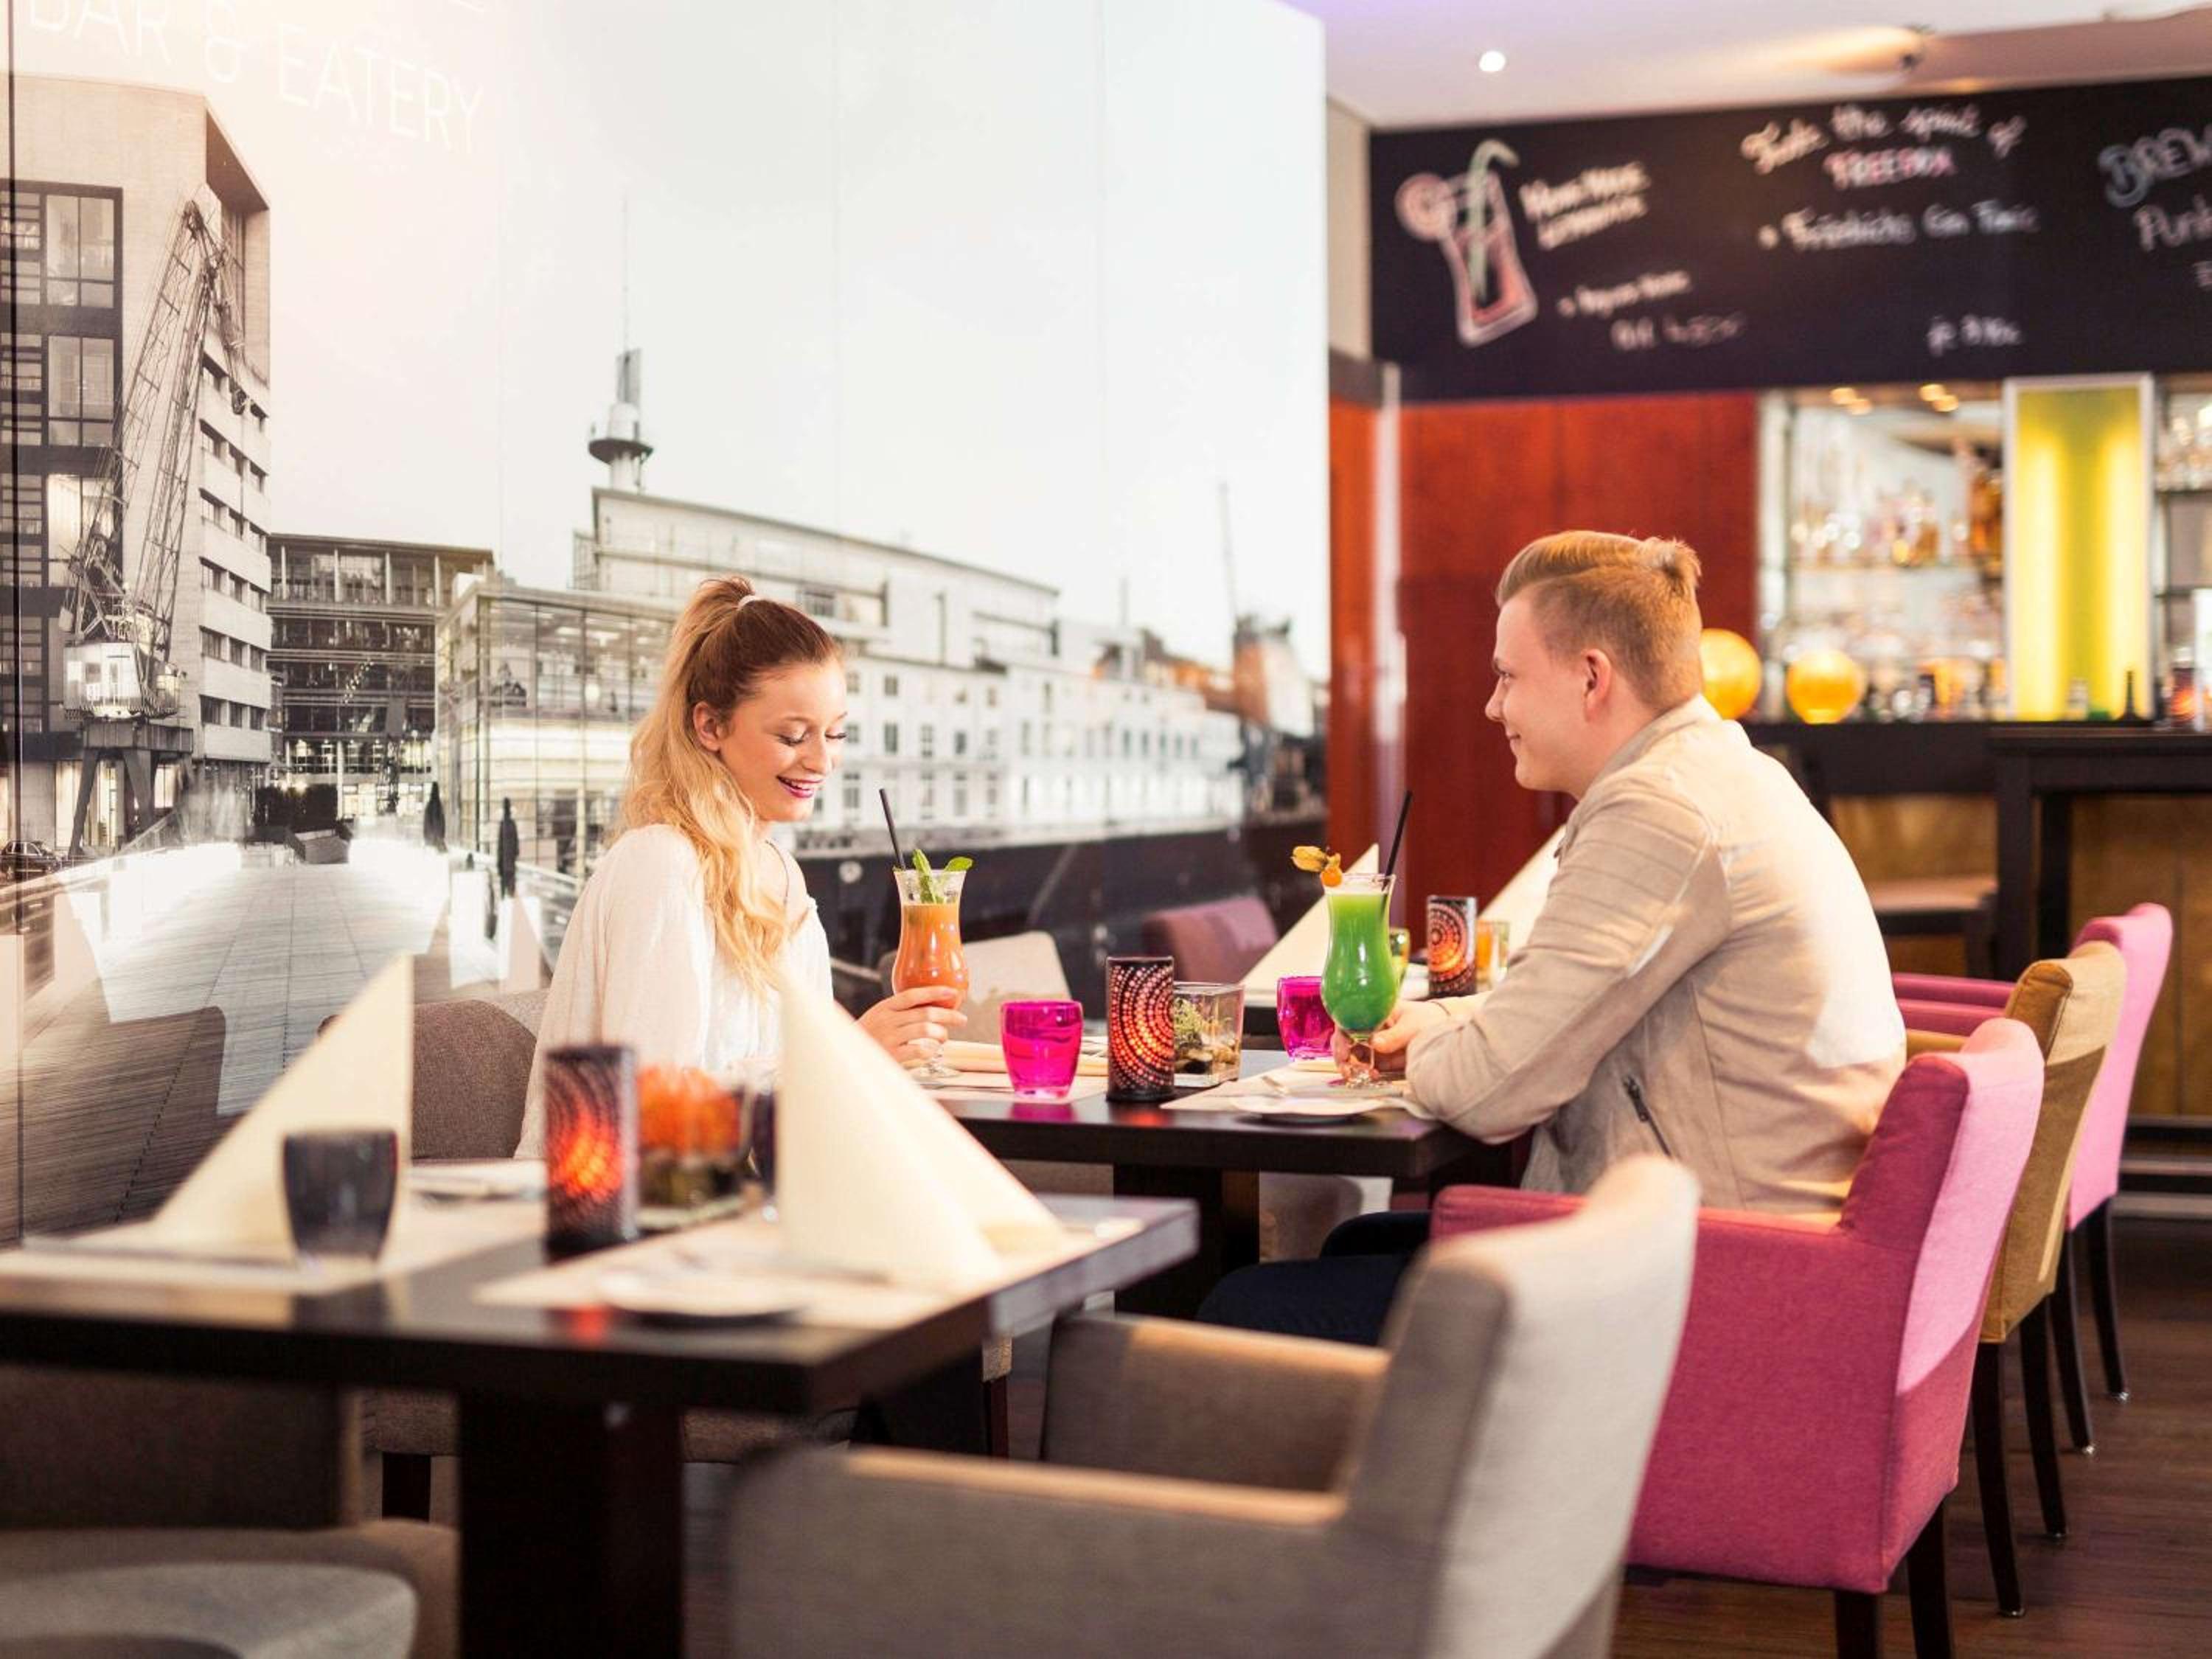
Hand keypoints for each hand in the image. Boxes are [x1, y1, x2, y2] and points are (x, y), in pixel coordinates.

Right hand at [860, 986, 967, 1064]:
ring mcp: (889, 1037)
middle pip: (925, 1013)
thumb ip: (899, 1012)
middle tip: (961, 1019)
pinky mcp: (891, 1055)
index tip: (951, 992)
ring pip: (925, 1030)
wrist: (844, 1056)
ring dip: (941, 1034)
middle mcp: (887, 1020)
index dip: (934, 992)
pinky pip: (919, 1050)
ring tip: (944, 1038)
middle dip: (948, 1015)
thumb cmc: (866, 1037)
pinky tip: (931, 1051)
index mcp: (884, 1007)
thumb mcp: (878, 1017)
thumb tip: (929, 1010)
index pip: (913, 995)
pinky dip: (930, 1050)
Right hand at [1332, 1000, 1447, 1077]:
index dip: (1342, 1033)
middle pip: (1344, 1038)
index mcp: (1372, 1011)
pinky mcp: (1379, 1058)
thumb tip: (1374, 1043)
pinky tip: (1372, 1075)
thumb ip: (1395, 1035)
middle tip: (1346, 1068)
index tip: (1344, 1049)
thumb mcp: (1412, 1025)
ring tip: (1357, 1075)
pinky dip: (1363, 1073)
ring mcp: (1372, 1043)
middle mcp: (1367, 1026)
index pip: (1348, 1018)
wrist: (1443, 1031)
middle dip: (1341, 1054)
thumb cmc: (1428, 1019)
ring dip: (1350, 1066)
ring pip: (1351, 1054)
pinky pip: (1364, 1066)